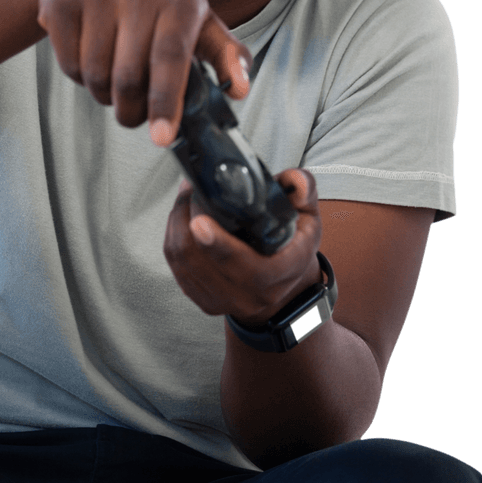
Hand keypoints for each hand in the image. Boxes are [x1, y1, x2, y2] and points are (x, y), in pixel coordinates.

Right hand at [36, 0, 251, 144]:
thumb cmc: (150, 2)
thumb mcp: (194, 19)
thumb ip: (224, 55)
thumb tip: (240, 91)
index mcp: (178, 0)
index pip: (171, 58)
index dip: (166, 101)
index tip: (162, 137)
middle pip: (129, 78)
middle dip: (130, 111)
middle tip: (132, 115)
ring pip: (96, 77)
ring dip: (103, 94)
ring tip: (111, 77)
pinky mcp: (62, 2)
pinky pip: (70, 65)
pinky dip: (78, 75)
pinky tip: (88, 54)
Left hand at [163, 167, 322, 323]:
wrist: (283, 287)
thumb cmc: (292, 248)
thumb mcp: (308, 217)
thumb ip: (304, 192)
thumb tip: (296, 182)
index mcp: (280, 274)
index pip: (248, 267)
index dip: (220, 245)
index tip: (200, 221)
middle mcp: (252, 295)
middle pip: (202, 261)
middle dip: (188, 220)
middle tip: (190, 190)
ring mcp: (225, 301)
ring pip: (183, 262)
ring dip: (177, 224)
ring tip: (185, 198)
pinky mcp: (204, 300)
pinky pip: (177, 268)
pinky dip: (174, 238)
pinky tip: (180, 219)